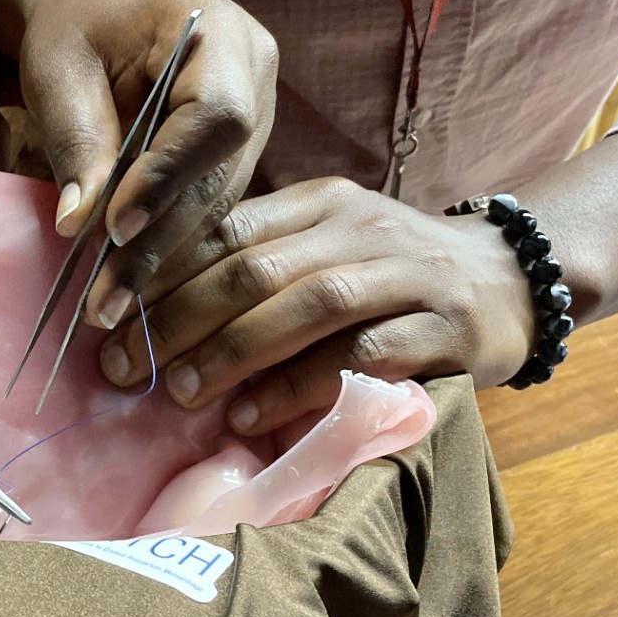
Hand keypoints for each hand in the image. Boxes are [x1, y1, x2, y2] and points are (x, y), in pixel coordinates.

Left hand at [0, 0, 277, 328]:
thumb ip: (76, 140)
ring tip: (109, 307)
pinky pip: (208, 209)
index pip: (213, 116)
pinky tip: (127, 289)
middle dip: (158, 240)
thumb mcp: (60, 70)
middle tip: (105, 302)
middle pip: (219, 172)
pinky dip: (166, 248)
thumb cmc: (75, 25)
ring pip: (216, 203)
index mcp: (222, 34)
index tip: (115, 228)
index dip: (168, 176)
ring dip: (161, 259)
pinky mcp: (237, 157)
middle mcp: (257, 79)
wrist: (98, 7)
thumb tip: (79, 224)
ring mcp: (256, 120)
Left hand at [98, 178, 537, 434]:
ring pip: (308, 306)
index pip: (226, 226)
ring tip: (181, 392)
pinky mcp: (444, 329)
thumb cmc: (392, 273)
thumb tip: (151, 304)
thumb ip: (257, 261)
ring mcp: (407, 276)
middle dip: (180, 319)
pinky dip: (300, 387)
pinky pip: (362, 355)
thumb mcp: (327, 242)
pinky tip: (251, 415)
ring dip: (234, 352)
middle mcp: (361, 229)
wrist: (511, 281)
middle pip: (257, 268)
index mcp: (321, 202)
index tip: (106, 314)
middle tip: (125, 366)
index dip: (160, 271)